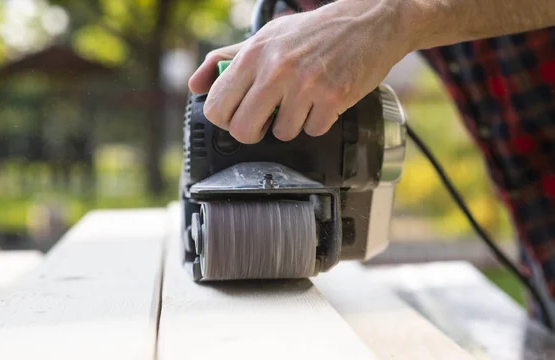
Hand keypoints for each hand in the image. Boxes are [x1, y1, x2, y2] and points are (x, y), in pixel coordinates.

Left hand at [188, 0, 412, 143]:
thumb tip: (196, 85)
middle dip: (253, 132)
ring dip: (290, 125)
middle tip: (264, 121)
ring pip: (282, 134)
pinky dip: (317, 122)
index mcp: (254, 54)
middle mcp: (277, 69)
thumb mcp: (266, 36)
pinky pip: (313, 131)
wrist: (368, 21)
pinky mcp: (333, 98)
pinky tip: (321, 101)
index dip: (224, 119)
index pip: (217, 106)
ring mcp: (306, 85)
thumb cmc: (313, 32)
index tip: (236, 116)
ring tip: (301, 102)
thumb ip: (226, 60)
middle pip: (243, 130)